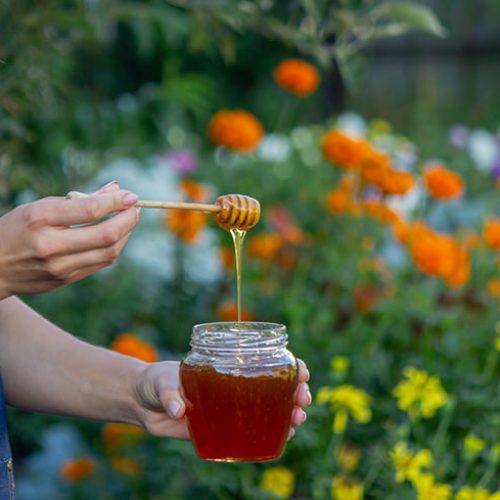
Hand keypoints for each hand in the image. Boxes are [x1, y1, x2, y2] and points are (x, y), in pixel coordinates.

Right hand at [0, 182, 139, 298]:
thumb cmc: (18, 229)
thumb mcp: (41, 207)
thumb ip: (80, 199)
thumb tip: (116, 189)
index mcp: (40, 219)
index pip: (90, 210)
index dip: (117, 202)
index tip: (131, 195)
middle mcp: (50, 246)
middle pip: (106, 236)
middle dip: (128, 220)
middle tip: (135, 209)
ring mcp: (59, 268)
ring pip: (109, 253)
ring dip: (125, 235)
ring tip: (127, 220)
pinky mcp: (65, 281)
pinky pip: (100, 263)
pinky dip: (113, 247)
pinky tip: (114, 236)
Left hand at [133, 359, 310, 439]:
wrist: (141, 402)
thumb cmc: (154, 381)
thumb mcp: (161, 380)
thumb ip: (169, 392)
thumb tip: (179, 409)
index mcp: (225, 366)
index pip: (264, 361)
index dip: (287, 365)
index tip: (300, 372)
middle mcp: (233, 386)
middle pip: (273, 386)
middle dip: (294, 391)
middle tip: (303, 399)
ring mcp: (228, 408)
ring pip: (267, 409)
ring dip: (288, 413)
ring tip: (298, 419)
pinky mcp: (220, 429)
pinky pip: (249, 432)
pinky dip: (268, 434)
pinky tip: (283, 436)